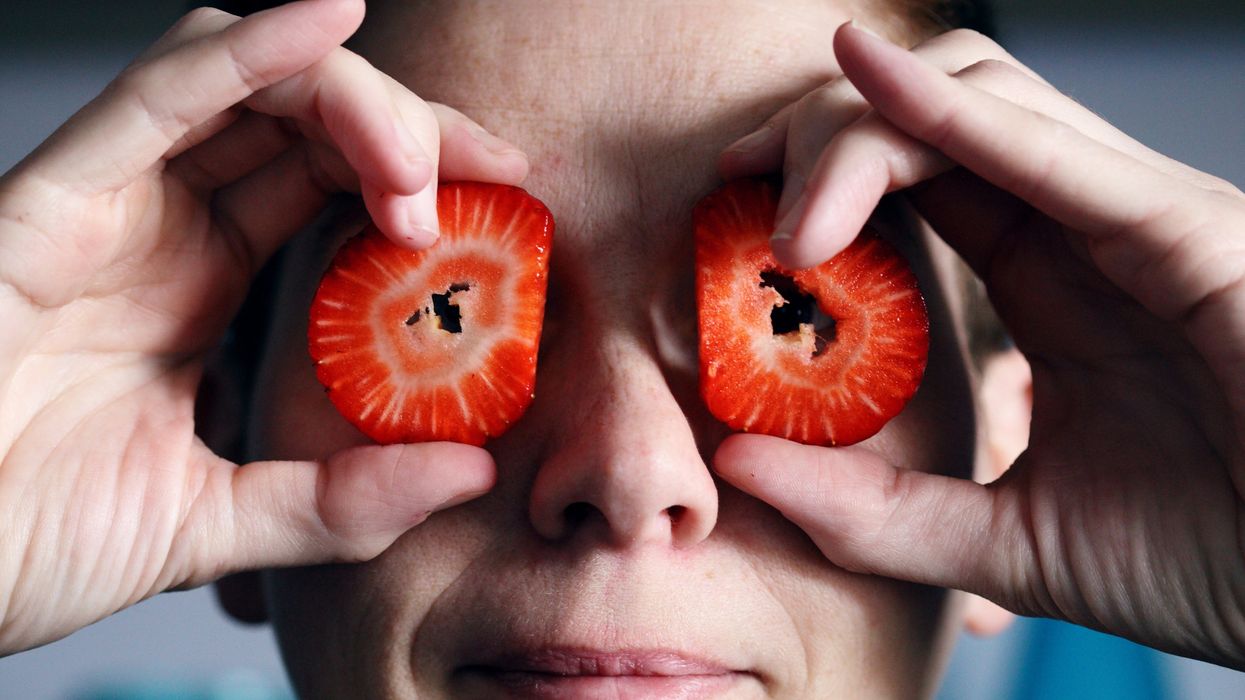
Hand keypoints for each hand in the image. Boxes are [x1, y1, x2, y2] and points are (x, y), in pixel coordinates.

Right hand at [0, 0, 523, 653]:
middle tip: (491, 174)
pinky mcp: (51, 198)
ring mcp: (113, 204)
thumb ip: (337, 502)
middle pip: (310, 124)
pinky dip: (250, 54)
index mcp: (208, 283)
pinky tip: (330, 19)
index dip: (426, 177)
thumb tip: (469, 468)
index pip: (335, 187)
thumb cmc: (30, 541)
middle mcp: (169, 227)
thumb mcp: (216, 523)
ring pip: (250, 86)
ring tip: (421, 166)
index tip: (511, 202)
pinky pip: (159, 95)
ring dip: (355, 98)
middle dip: (414, 131)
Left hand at [713, 23, 1244, 667]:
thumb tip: (742, 461)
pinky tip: (865, 83)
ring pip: (980, 100)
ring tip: (785, 210)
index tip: (732, 203)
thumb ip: (877, 510)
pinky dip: (950, 114)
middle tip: (736, 181)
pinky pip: (1049, 150)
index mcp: (1052, 283)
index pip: (918, 184)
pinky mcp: (1184, 232)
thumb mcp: (1008, 543)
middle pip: (932, 123)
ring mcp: (1133, 221)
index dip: (819, 175)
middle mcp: (1085, 234)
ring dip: (863, 126)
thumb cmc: (1210, 560)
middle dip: (823, 130)